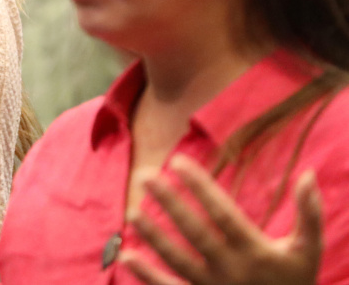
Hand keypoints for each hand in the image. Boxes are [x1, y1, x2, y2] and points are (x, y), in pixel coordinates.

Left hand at [123, 154, 321, 284]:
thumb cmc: (296, 281)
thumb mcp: (308, 251)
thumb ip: (309, 214)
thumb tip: (309, 173)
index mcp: (256, 251)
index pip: (222, 213)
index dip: (200, 187)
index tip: (177, 161)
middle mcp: (232, 270)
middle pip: (196, 232)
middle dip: (170, 202)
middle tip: (145, 175)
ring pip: (178, 261)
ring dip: (154, 236)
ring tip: (132, 211)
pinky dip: (148, 275)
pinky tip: (126, 255)